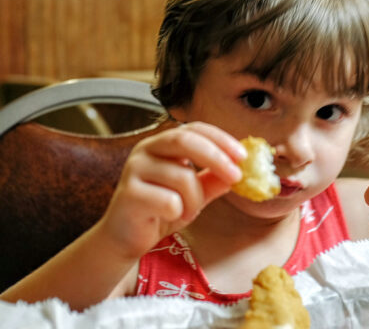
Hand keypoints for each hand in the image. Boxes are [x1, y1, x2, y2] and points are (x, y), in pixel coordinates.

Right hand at [96, 122, 246, 257]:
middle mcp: (145, 150)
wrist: (126, 238)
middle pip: (184, 140)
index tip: (243, 156)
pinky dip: (178, 212)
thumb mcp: (193, 194)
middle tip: (236, 177)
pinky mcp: (128, 194)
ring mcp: (134, 169)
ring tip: (188, 212)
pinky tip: (166, 217)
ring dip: (195, 199)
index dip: (220, 139)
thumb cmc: (160, 210)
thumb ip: (213, 180)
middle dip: (216, 157)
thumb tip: (241, 170)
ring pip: (182, 177)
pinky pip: (169, 201)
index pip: (194, 129)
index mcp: (162, 144)